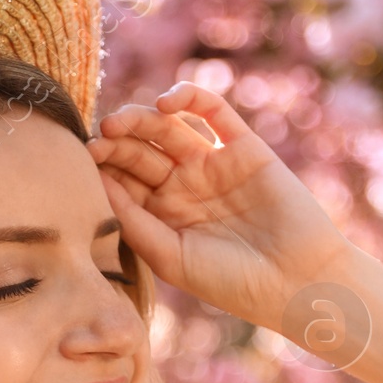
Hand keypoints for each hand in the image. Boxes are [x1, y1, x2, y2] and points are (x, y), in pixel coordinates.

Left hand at [87, 82, 341, 331]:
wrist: (296, 281)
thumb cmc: (231, 282)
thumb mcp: (171, 258)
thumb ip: (135, 223)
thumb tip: (100, 184)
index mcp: (164, 216)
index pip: (124, 182)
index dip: (104, 168)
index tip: (86, 160)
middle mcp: (185, 187)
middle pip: (141, 152)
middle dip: (117, 143)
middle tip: (99, 139)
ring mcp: (214, 165)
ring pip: (169, 129)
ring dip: (141, 119)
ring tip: (120, 122)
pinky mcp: (245, 148)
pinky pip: (214, 112)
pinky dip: (191, 99)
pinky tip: (167, 103)